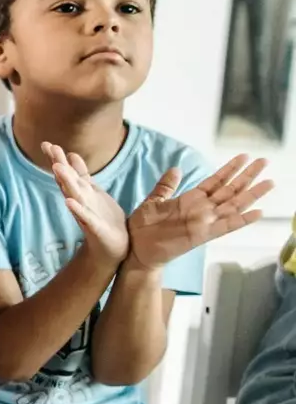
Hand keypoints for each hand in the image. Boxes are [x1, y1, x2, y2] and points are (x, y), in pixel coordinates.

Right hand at [44, 142, 128, 266]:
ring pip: (74, 195)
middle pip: (67, 181)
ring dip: (65, 182)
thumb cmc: (104, 219)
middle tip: (49, 148)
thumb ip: (82, 175)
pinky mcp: (95, 228)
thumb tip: (71, 154)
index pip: (68, 173)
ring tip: (57, 168)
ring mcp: (86, 214)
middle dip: (59, 164)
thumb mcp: (94, 192)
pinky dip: (77, 210)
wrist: (112, 248)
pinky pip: (85, 218)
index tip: (47, 144)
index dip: (58, 159)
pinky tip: (68, 202)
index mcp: (82, 192)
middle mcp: (81, 201)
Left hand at [127, 154, 271, 270]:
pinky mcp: (202, 235)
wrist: (135, 247)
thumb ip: (166, 186)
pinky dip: (242, 220)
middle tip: (264, 161)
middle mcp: (202, 209)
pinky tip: (258, 213)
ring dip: (251, 194)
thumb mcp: (154, 200)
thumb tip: (176, 168)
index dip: (230, 169)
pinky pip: (226, 227)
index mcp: (191, 199)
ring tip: (269, 182)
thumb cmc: (143, 226)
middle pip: (230, 189)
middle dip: (247, 175)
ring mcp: (204, 222)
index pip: (216, 181)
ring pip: (233, 205)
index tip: (244, 156)